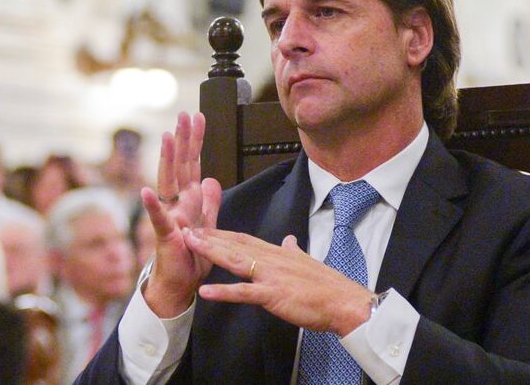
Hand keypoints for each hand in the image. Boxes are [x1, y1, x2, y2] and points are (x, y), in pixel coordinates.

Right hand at [142, 112, 221, 317]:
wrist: (180, 286)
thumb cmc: (192, 258)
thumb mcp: (208, 227)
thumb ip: (210, 203)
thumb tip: (212, 179)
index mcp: (189, 201)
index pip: (192, 165)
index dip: (195, 142)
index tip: (197, 119)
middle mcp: (177, 204)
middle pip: (180, 166)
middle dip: (183, 141)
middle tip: (184, 115)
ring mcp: (169, 216)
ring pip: (167, 183)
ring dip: (167, 160)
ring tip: (167, 137)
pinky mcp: (164, 235)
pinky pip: (157, 218)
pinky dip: (153, 206)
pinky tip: (146, 190)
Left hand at [183, 228, 371, 335]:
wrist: (344, 301)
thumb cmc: (328, 286)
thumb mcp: (307, 261)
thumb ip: (294, 250)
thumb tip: (290, 239)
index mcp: (278, 253)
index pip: (244, 239)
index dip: (222, 233)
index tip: (204, 227)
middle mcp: (271, 259)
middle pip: (235, 245)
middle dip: (209, 237)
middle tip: (186, 228)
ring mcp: (270, 276)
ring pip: (235, 261)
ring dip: (211, 252)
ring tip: (189, 244)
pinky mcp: (273, 294)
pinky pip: (244, 293)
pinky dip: (224, 292)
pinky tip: (205, 291)